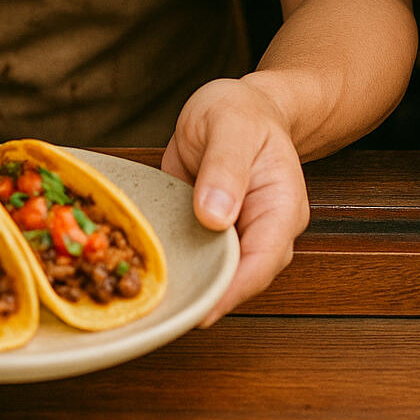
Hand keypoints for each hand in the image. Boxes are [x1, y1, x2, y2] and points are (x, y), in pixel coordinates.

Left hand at [160, 76, 309, 326]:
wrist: (234, 107)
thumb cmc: (240, 112)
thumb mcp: (231, 126)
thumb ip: (225, 168)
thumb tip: (215, 217)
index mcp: (280, 209)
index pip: (262, 261)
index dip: (231, 289)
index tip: (200, 310)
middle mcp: (262, 231)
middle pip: (238, 278)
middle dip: (202, 295)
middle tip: (160, 312)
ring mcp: (234, 236)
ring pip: (212, 273)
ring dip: (183, 283)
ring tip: (144, 299)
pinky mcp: (206, 234)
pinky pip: (191, 256)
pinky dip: (169, 264)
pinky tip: (139, 272)